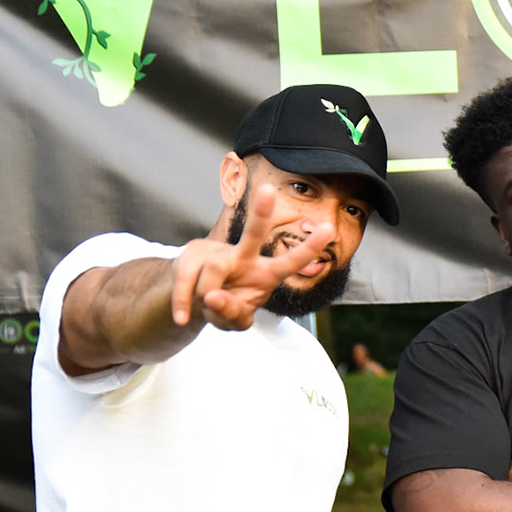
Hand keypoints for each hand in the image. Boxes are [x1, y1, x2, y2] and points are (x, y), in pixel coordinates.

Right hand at [170, 182, 335, 329]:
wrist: (194, 301)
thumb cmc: (225, 307)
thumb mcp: (234, 321)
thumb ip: (231, 314)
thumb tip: (212, 296)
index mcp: (266, 274)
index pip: (291, 261)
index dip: (310, 248)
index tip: (330, 228)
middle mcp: (245, 258)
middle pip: (253, 234)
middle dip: (261, 213)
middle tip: (268, 189)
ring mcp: (218, 253)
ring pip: (215, 266)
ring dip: (207, 294)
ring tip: (206, 305)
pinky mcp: (192, 255)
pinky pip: (186, 279)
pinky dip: (183, 302)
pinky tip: (182, 317)